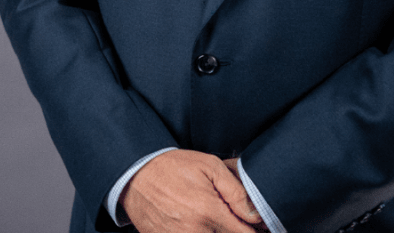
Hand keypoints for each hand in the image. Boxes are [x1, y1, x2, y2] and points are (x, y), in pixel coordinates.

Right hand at [119, 149, 263, 232]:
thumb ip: (236, 192)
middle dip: (235, 230)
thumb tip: (256, 215)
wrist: (136, 175)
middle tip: (230, 215)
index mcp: (207, 212)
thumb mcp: (210, 166)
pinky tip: (198, 223)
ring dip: (218, 232)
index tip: (258, 224)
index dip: (255, 230)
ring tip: (211, 216)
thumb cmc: (174, 167)